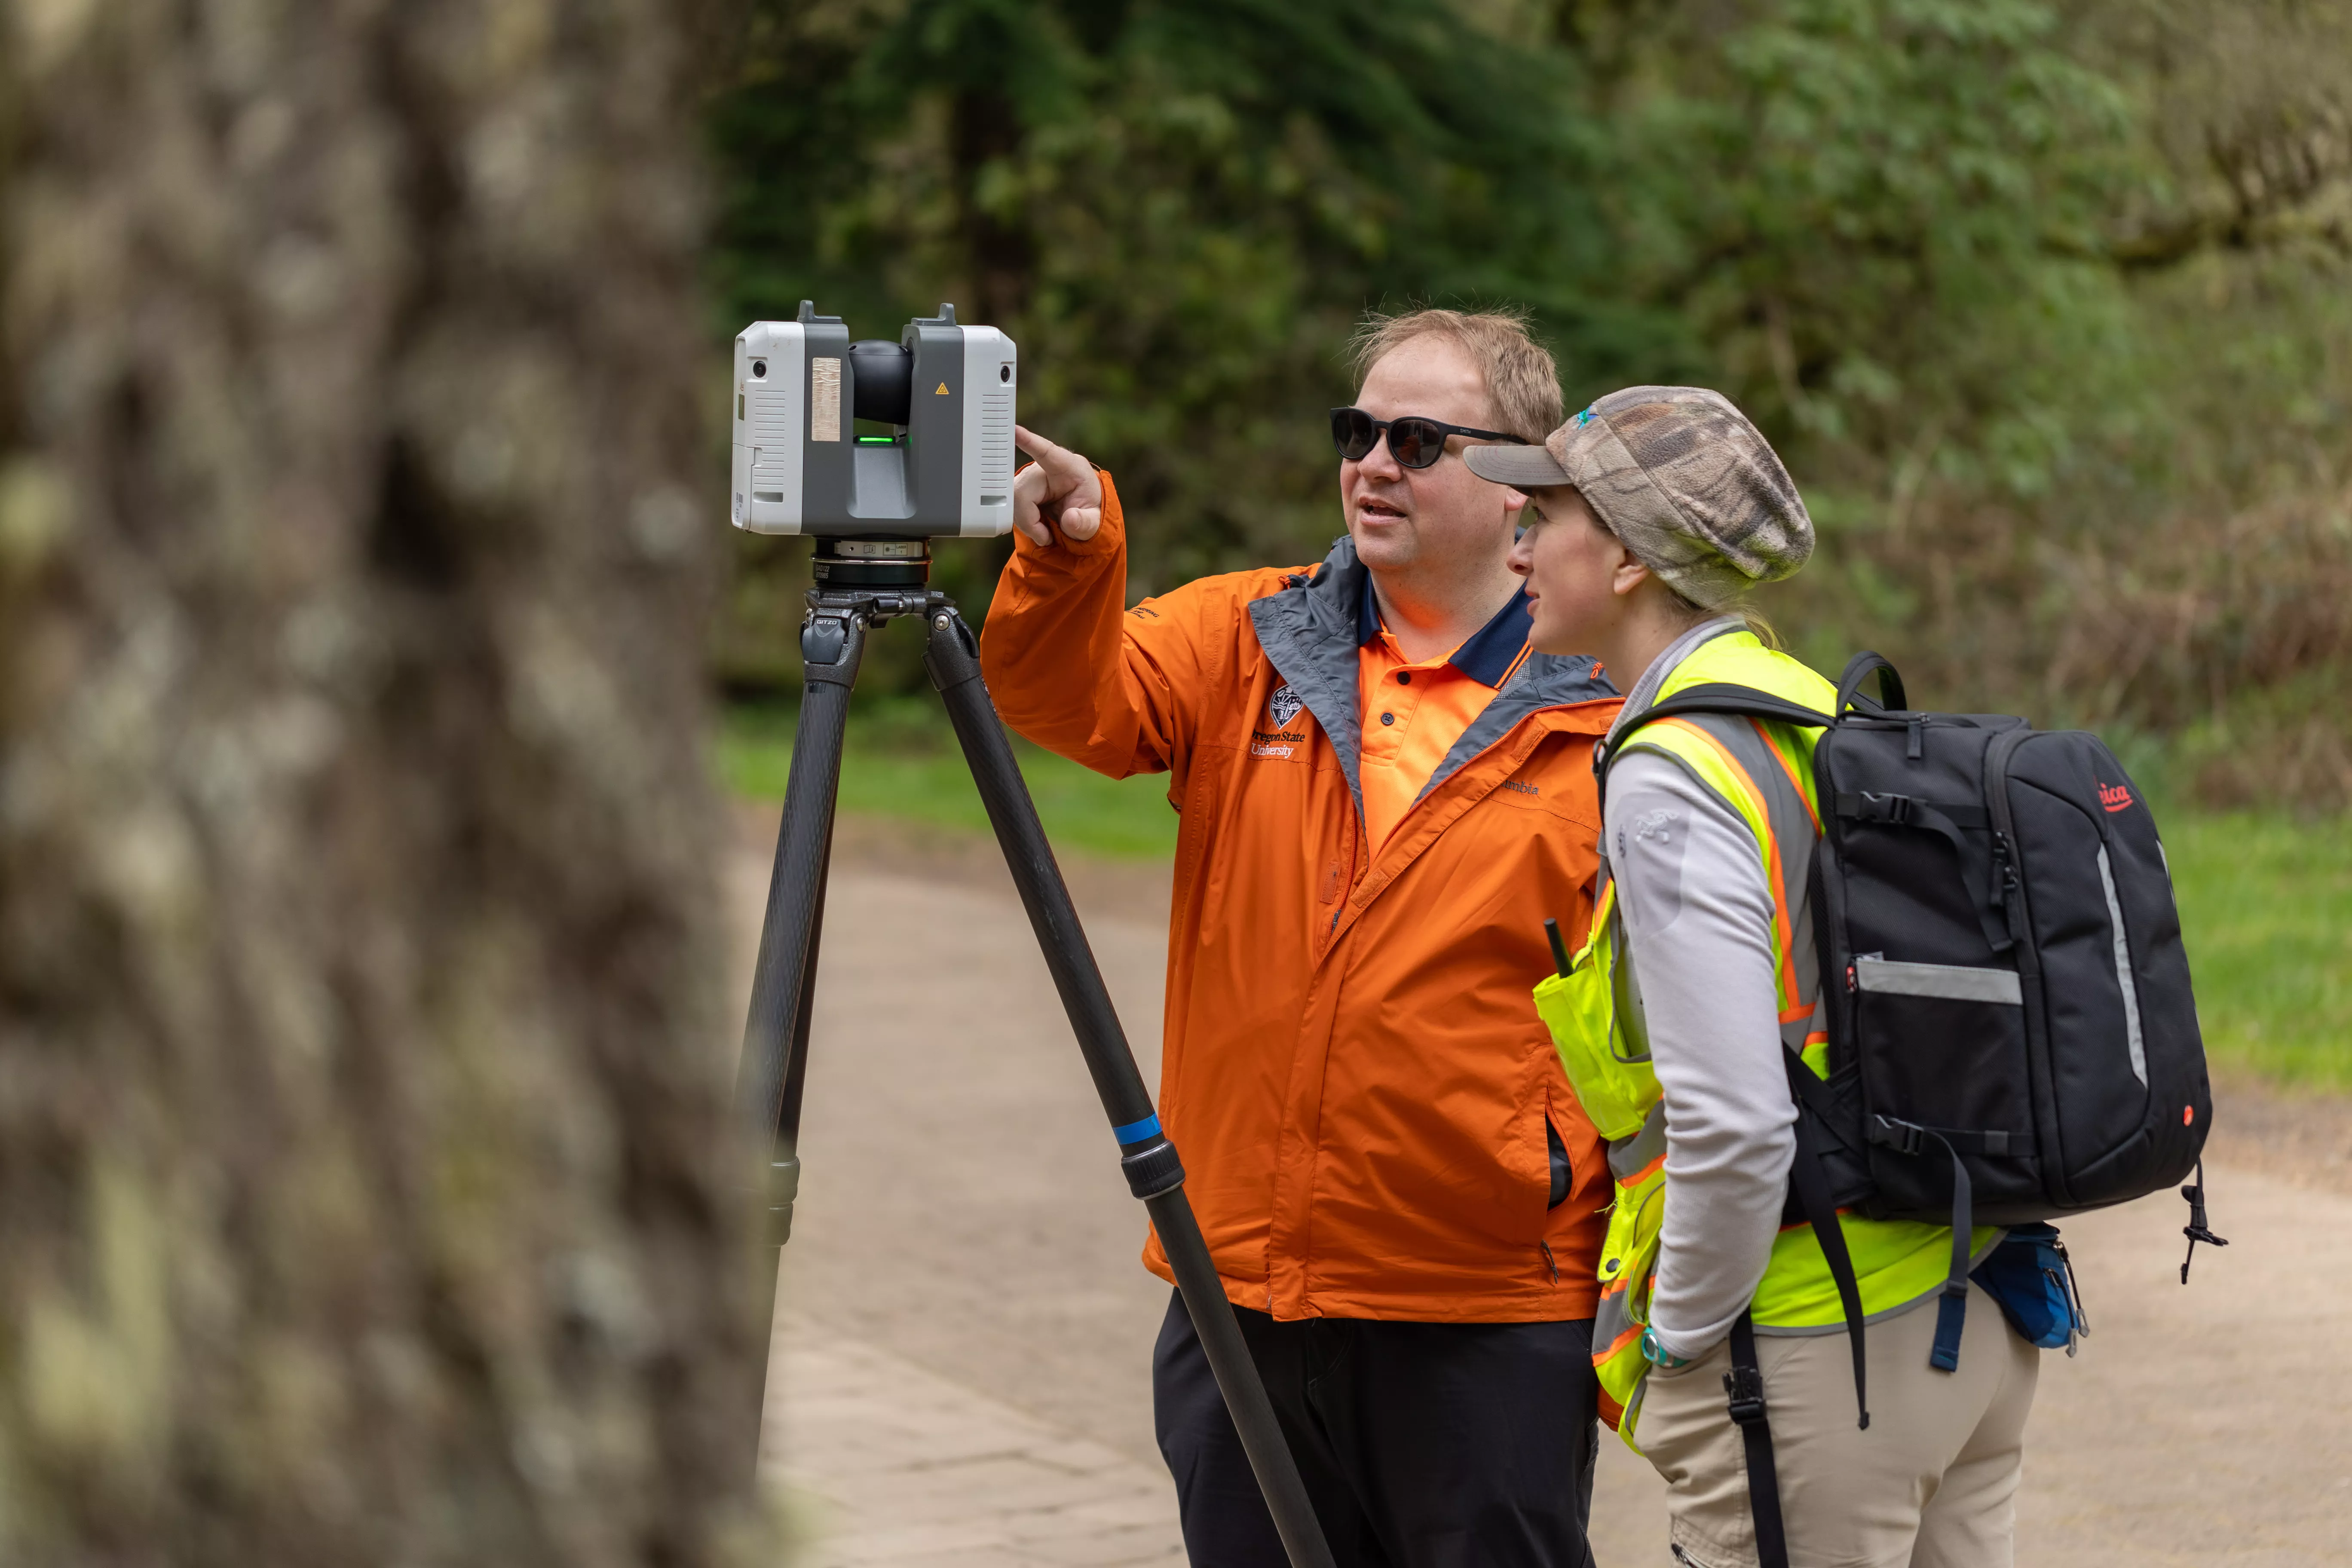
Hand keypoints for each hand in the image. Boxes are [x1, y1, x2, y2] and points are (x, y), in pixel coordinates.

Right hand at [1012, 425, 1103, 545]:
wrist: (1082, 517)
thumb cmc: (1089, 512)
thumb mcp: (1094, 522)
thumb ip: (1085, 523)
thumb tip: (1070, 519)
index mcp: (1069, 467)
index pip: (1046, 451)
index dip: (1029, 441)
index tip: (1015, 430)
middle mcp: (1046, 468)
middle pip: (1021, 491)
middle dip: (1029, 519)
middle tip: (1045, 535)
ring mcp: (1031, 477)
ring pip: (1012, 500)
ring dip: (1026, 522)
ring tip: (1044, 532)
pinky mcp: (1021, 488)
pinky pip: (1011, 504)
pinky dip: (1023, 521)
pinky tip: (1036, 526)